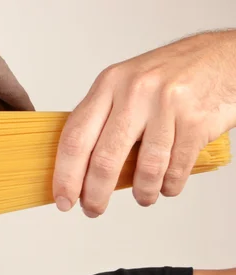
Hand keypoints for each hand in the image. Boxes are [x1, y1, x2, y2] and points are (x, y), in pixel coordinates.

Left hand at [52, 29, 235, 216]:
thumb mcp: (126, 85)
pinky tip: (166, 186)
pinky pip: (175, 168)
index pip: (74, 138)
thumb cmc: (170, 77)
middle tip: (93, 210)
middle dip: (95, 194)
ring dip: (141, 193)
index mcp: (108, 84)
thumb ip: (102, 119)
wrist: (224, 58)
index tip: (62, 199)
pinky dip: (169, 186)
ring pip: (144, 168)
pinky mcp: (195, 120)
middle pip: (104, 158)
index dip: (65, 175)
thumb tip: (77, 167)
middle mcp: (134, 92)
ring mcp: (166, 105)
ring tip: (142, 198)